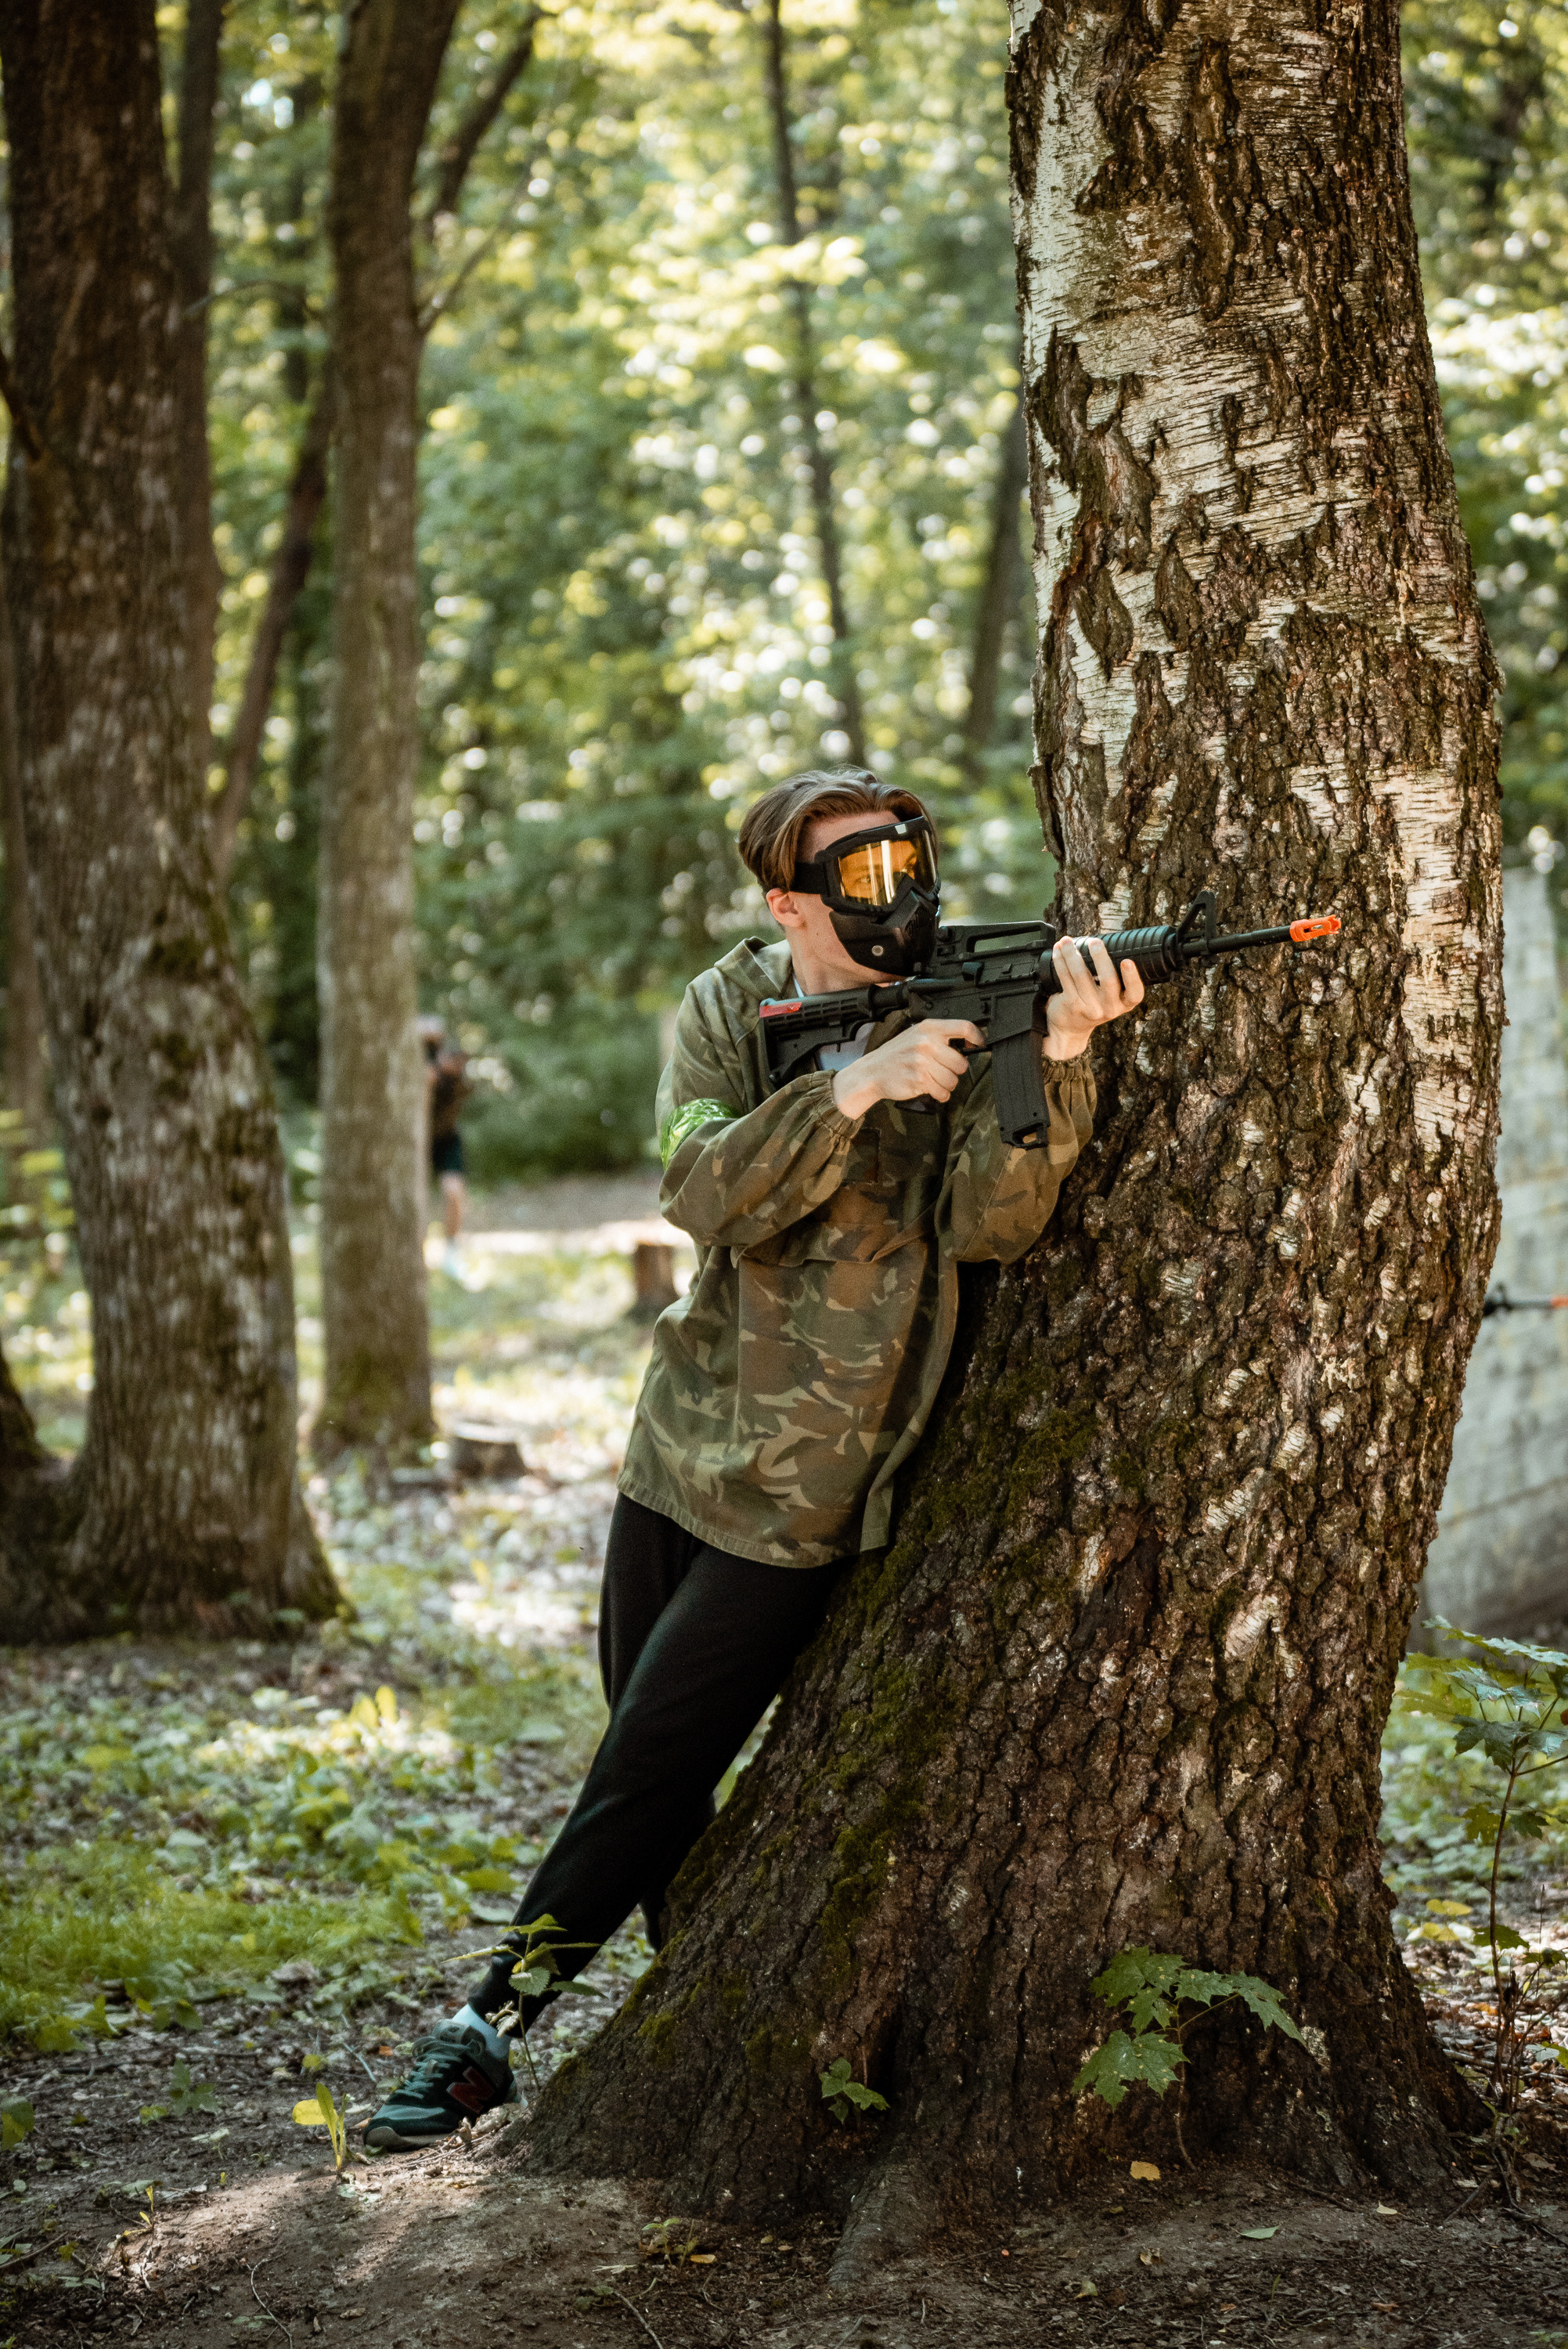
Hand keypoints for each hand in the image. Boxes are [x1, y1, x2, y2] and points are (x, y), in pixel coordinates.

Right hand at [831, 1018, 985, 1119]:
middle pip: (961, 1062)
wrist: (872, 1072)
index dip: (977, 1037)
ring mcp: (922, 1061)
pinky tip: (931, 1089)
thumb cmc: (896, 1054)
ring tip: (934, 1080)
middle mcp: (926, 1042)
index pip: (964, 1028)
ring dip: (946, 1084)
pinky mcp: (920, 1080)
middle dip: (954, 1071)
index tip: (980, 1045)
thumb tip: (969, 1042)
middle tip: (942, 1070)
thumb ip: (939, 1036)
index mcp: (929, 1027)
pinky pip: (943, 1092)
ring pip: (953, 1080)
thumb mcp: (916, 1034)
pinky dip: (940, 1094)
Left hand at [1042, 935, 1144, 1061]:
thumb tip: (1103, 944)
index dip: (1133, 977)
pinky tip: (1058, 951)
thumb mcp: (1110, 998)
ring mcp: (1090, 1008)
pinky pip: (1065, 977)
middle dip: (1100, 957)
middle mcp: (1109, 1008)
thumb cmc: (1093, 1005)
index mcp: (1124, 1004)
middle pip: (1108, 980)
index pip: (1135, 994)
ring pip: (1081, 975)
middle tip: (1094, 942)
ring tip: (1067, 940)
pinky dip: (1060, 961)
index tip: (1127, 961)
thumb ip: (1114, 979)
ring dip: (1072, 953)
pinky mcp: (1072, 1004)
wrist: (1070, 1029)